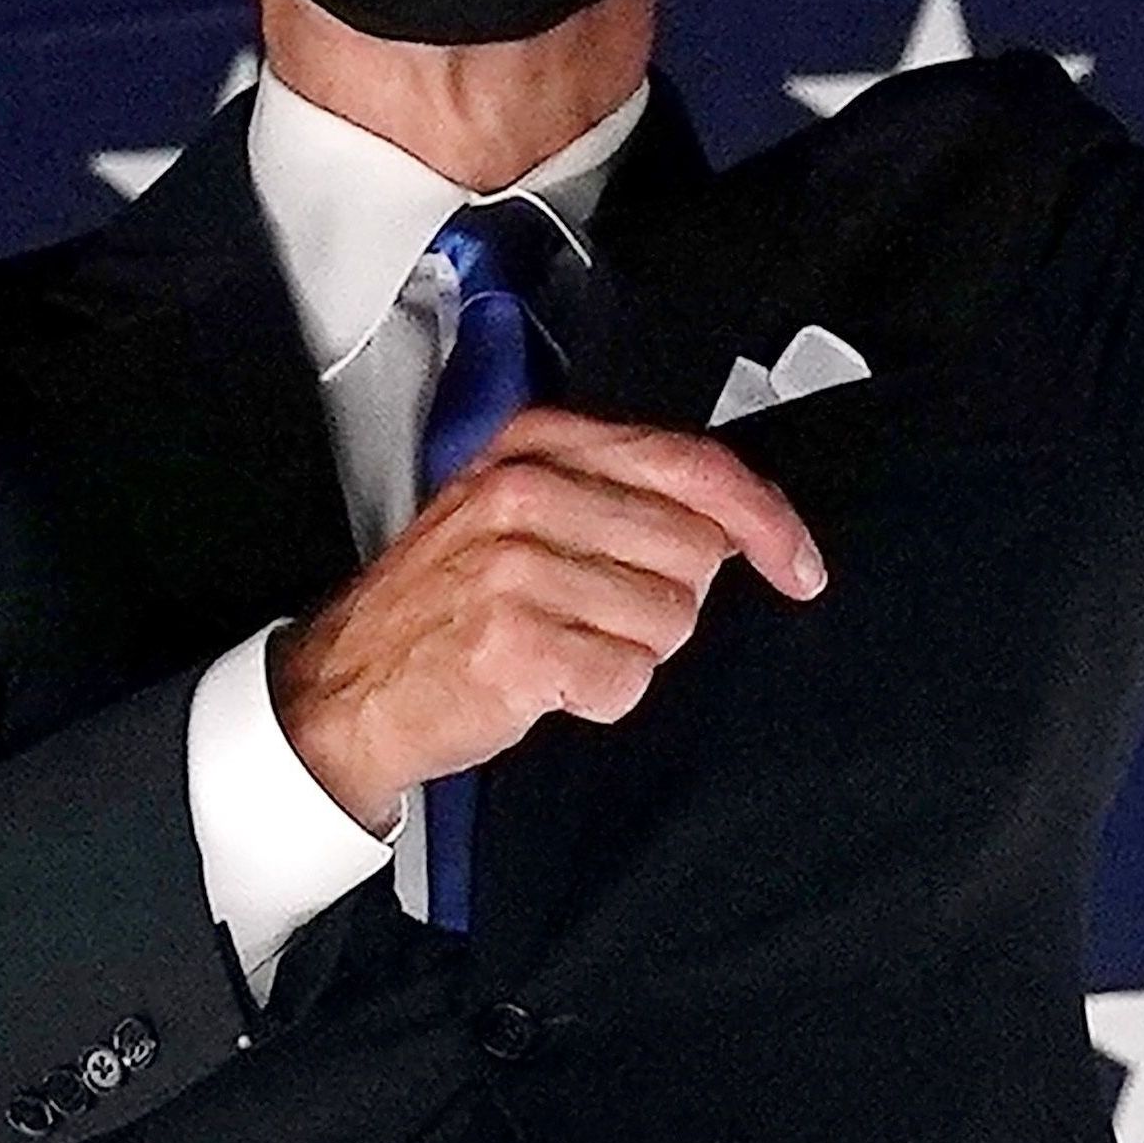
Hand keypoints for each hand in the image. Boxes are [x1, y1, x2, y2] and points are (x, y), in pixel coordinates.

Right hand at [273, 408, 825, 834]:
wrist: (344, 688)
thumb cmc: (448, 604)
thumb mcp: (521, 512)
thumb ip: (622, 495)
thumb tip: (741, 521)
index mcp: (538, 446)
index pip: (695, 465)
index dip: (767, 520)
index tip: (799, 565)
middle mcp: (524, 494)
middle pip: (696, 553)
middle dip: (668, 600)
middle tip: (596, 615)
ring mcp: (514, 569)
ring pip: (670, 620)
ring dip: (631, 650)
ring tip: (560, 643)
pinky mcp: (513, 645)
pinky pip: (628, 679)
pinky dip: (600, 695)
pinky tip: (548, 682)